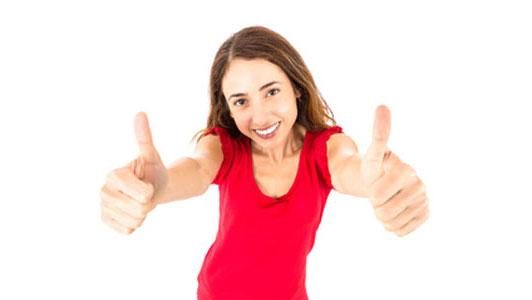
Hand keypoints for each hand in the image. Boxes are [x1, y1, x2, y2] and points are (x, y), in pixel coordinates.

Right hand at [100, 112, 168, 234]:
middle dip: (148, 204)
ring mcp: (103, 206)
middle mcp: (103, 190)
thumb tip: (140, 114)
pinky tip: (132, 212)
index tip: (146, 184)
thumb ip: (145, 138)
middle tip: (144, 194)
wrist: (149, 188)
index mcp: (114, 174)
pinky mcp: (105, 220)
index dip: (150, 192)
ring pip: (135, 221)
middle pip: (140, 210)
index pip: (143, 194)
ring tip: (138, 202)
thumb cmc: (152, 171)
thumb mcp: (152, 156)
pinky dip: (135, 224)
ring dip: (143, 215)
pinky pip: (128, 230)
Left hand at [360, 105, 429, 236]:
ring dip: (384, 218)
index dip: (371, 193)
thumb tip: (382, 106)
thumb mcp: (372, 153)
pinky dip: (394, 226)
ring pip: (392, 224)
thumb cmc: (375, 168)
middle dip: (376, 207)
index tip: (376, 183)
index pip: (377, 196)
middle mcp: (419, 185)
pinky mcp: (426, 213)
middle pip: (384, 212)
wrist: (384, 182)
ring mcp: (424, 200)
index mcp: (406, 170)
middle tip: (380, 195)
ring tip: (386, 203)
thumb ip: (378, 133)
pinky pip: (403, 231)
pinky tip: (396, 213)